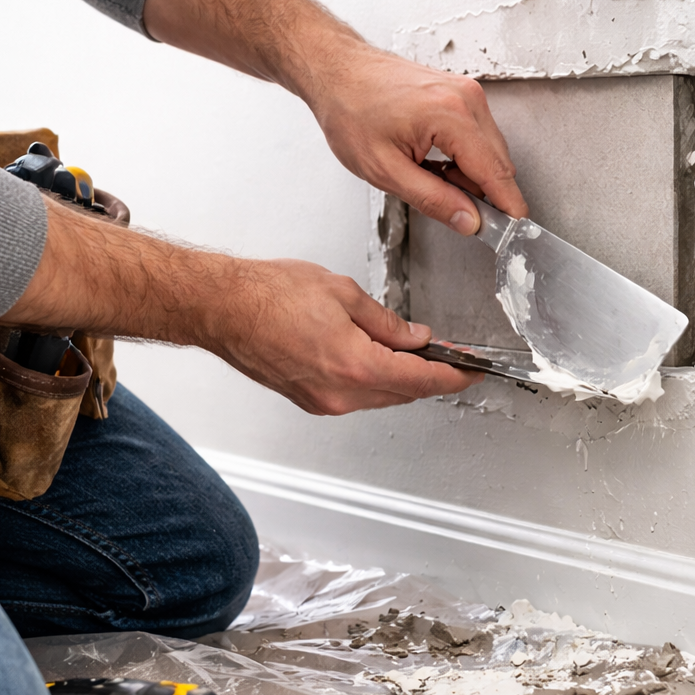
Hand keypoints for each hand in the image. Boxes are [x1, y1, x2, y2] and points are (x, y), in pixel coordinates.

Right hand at [205, 258, 480, 414]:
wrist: (222, 308)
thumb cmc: (269, 294)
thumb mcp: (342, 293)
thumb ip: (385, 321)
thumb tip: (414, 338)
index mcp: (355, 365)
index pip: (421, 380)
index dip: (454, 376)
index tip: (472, 371)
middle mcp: (339, 393)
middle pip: (403, 394)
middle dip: (430, 377)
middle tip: (449, 357)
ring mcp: (322, 401)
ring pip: (380, 398)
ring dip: (401, 380)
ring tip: (414, 354)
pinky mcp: (308, 399)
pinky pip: (355, 397)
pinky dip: (373, 382)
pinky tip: (376, 360)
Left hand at [307, 42, 528, 233]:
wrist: (336, 72)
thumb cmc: (350, 111)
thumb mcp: (385, 170)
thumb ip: (432, 199)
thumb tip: (468, 221)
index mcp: (451, 115)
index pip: (496, 172)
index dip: (508, 208)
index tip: (514, 233)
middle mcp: (466, 98)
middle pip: (498, 163)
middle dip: (481, 193)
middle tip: (446, 207)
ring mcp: (466, 92)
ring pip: (488, 151)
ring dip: (467, 174)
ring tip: (424, 175)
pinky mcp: (459, 93)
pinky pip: (476, 136)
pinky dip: (460, 157)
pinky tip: (430, 160)